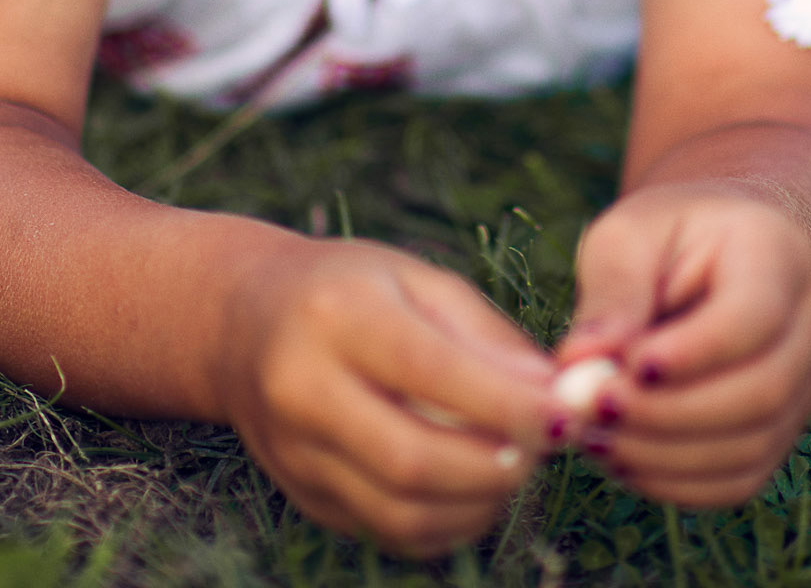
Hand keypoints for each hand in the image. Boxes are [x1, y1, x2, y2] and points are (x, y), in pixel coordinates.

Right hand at [219, 234, 556, 553]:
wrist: (242, 322)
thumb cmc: (350, 289)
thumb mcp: (415, 279)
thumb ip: (485, 335)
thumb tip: (556, 395)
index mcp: (337, 315)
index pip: (431, 373)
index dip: (508, 404)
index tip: (567, 414)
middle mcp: (303, 388)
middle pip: (414, 459)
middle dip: (499, 465)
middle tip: (548, 446)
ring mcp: (295, 451)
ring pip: (401, 512)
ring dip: (480, 503)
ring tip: (515, 465)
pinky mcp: (302, 494)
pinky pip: (387, 531)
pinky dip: (446, 522)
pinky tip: (474, 489)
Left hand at [554, 186, 810, 508]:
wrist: (727, 250)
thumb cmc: (671, 234)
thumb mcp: (631, 233)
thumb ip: (612, 291)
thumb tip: (578, 364)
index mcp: (777, 255)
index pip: (754, 315)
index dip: (694, 352)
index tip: (630, 365)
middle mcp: (809, 326)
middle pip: (760, 391)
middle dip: (668, 413)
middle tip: (593, 409)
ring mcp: (804, 386)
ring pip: (750, 446)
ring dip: (664, 455)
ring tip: (593, 434)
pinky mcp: (780, 431)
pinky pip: (739, 479)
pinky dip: (677, 482)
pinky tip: (622, 457)